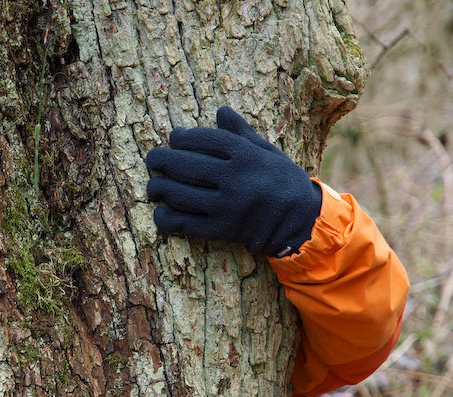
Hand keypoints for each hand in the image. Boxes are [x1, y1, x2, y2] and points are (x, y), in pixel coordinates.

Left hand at [145, 107, 321, 256]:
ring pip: (179, 194)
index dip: (183, 138)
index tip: (173, 138)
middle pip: (185, 165)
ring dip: (158, 188)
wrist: (300, 220)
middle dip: (161, 160)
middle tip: (152, 159)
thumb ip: (241, 133)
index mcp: (247, 156)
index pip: (204, 139)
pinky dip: (165, 217)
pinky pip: (184, 223)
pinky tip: (161, 211)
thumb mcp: (266, 151)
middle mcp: (236, 180)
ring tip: (153, 186)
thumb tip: (219, 111)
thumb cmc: (279, 180)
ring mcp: (227, 207)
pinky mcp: (221, 230)